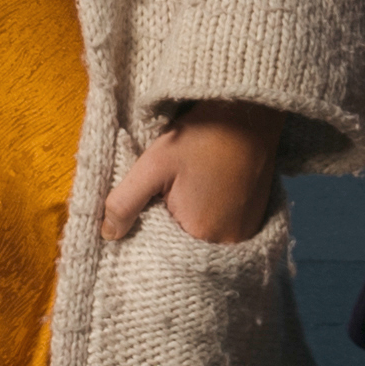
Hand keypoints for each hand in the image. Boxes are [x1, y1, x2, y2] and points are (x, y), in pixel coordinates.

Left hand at [99, 107, 288, 248]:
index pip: (163, 253)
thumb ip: (125, 202)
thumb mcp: (153, 165)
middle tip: (163, 199)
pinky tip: (203, 197)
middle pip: (186, 249)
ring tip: (185, 196)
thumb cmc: (201, 137)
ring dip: (190, 225)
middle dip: (168, 230)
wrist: (248, 112)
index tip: (143, 213)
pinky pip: (223, 232)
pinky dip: (209, 220)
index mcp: (203, 235)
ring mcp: (246, 233)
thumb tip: (108, 234)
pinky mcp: (255, 220)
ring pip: (204, 241)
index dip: (148, 235)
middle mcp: (229, 243)